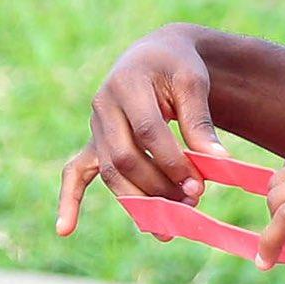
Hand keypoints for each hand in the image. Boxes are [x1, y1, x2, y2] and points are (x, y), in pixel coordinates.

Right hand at [58, 27, 223, 235]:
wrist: (157, 54)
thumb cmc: (178, 67)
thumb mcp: (194, 83)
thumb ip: (200, 122)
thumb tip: (219, 161)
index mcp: (127, 85)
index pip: (148, 132)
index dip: (172, 162)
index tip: (198, 186)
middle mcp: (103, 107)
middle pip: (125, 157)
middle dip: (158, 185)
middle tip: (192, 201)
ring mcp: (95, 127)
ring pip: (110, 172)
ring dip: (138, 201)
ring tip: (169, 226)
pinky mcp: (94, 142)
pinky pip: (75, 172)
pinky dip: (70, 199)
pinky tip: (65, 229)